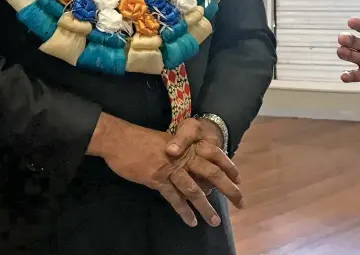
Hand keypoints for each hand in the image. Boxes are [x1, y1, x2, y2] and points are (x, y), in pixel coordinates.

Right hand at [87, 115, 242, 226]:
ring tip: (214, 221)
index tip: (239, 179)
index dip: (228, 167)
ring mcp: (171, 166)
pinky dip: (183, 210)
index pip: (215, 154)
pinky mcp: (157, 178)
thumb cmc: (142, 140)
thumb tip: (196, 172)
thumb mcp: (167, 142)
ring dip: (205, 207)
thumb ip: (182, 154)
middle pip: (211, 173)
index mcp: (187, 144)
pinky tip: (190, 221)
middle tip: (240, 201)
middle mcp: (183, 155)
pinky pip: (173, 197)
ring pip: (193, 189)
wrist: (120, 138)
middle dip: (227, 188)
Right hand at [337, 2, 359, 87]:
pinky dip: (347, 75)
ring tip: (342, 52)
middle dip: (347, 39)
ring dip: (344, 53)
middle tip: (342, 38)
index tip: (351, 21)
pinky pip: (354, 75)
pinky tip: (344, 76)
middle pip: (354, 41)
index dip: (358, 24)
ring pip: (350, 55)